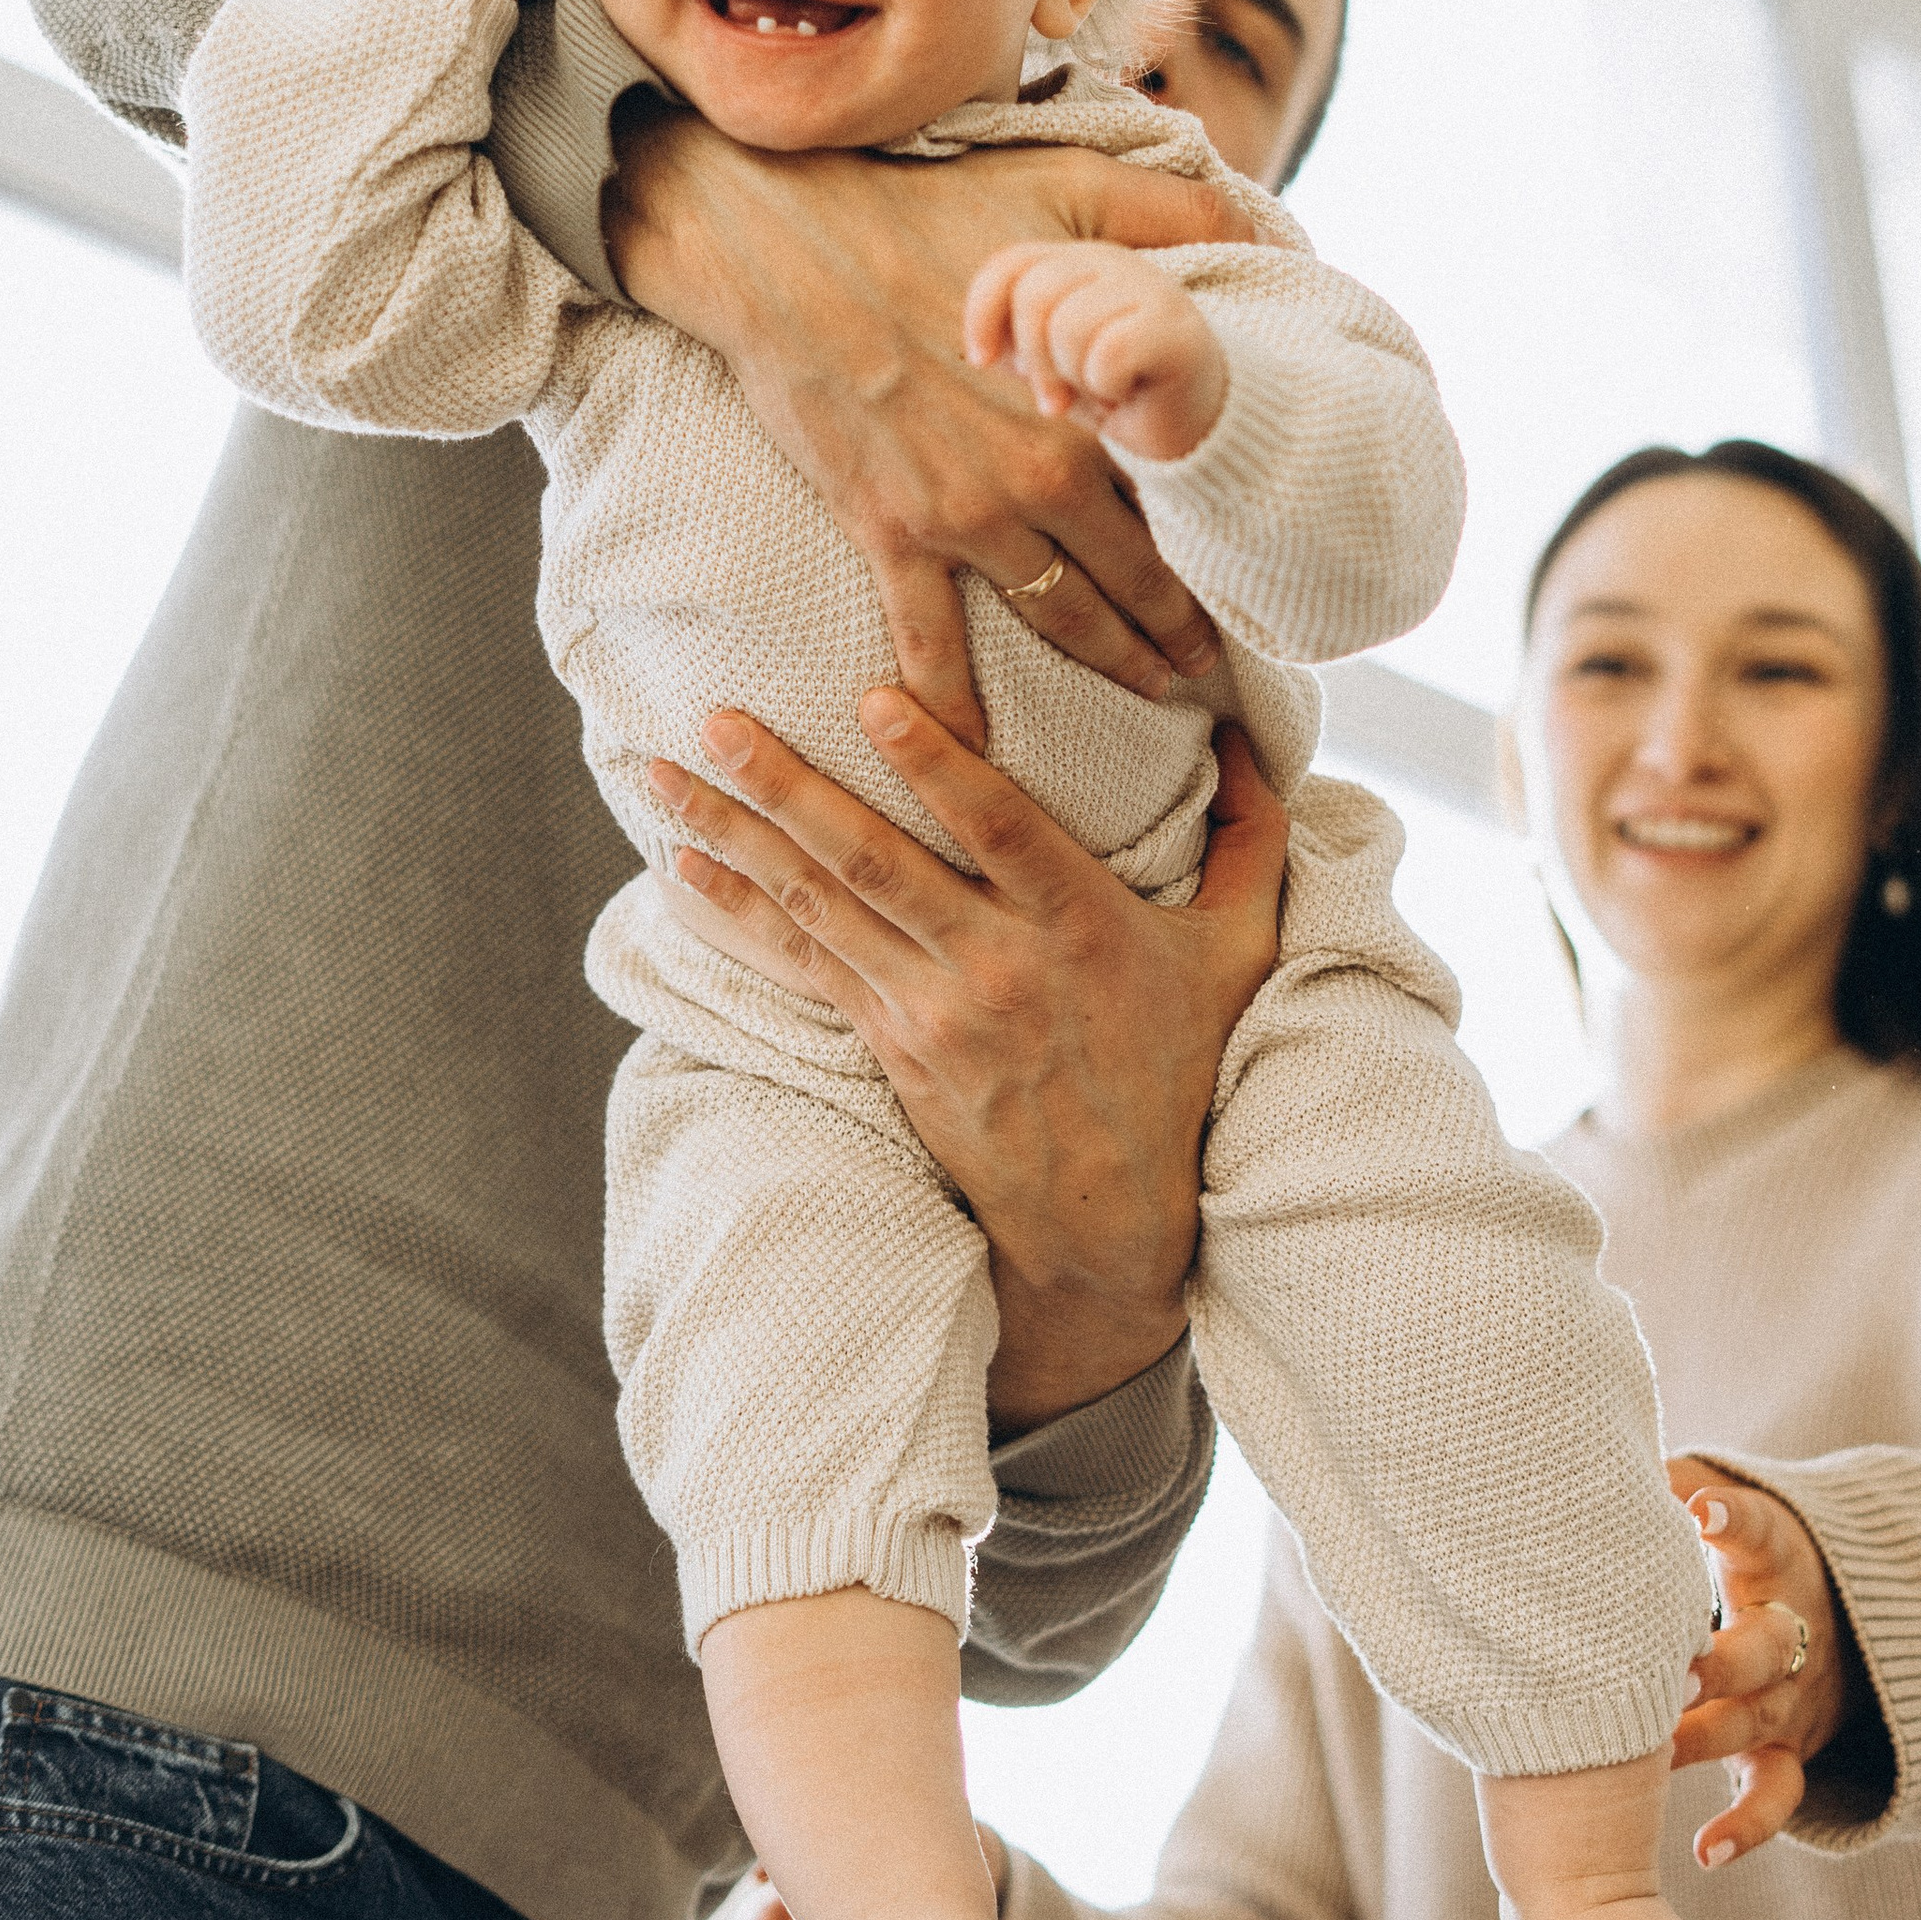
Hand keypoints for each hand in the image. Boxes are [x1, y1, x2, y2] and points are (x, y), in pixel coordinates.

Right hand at [612, 124, 1252, 744]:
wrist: (779, 242)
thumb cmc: (924, 206)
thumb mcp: (1072, 186)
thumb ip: (1179, 210)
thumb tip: (1266, 224)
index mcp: (1092, 410)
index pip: (1182, 495)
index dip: (1227, 539)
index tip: (1266, 575)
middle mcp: (1039, 483)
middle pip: (1134, 579)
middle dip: (1183, 629)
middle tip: (1223, 668)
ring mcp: (961, 518)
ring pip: (1060, 618)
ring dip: (1110, 662)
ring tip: (1153, 694)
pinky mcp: (888, 531)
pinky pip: (929, 639)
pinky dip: (951, 703)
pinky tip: (970, 750)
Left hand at [645, 696, 1288, 1427]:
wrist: (1111, 1221)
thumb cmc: (1180, 1071)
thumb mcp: (1241, 956)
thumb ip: (1252, 840)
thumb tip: (1246, 736)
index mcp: (1081, 928)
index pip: (997, 830)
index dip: (935, 764)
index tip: (874, 698)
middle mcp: (996, 968)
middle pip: (875, 862)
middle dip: (786, 786)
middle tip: (713, 719)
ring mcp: (933, 1013)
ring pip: (821, 906)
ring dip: (738, 835)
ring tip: (668, 774)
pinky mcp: (892, 1048)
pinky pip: (804, 964)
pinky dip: (741, 911)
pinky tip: (684, 865)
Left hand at [964, 240, 1228, 464]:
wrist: (1195, 425)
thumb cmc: (1118, 389)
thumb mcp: (1054, 363)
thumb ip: (1018, 343)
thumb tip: (983, 347)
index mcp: (1079, 263)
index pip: (1011, 264)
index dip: (983, 312)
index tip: (982, 360)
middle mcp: (1114, 263)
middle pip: (1035, 295)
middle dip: (1034, 359)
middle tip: (1053, 398)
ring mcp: (1149, 290)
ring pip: (1069, 325)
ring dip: (1074, 375)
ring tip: (1098, 390)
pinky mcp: (1174, 328)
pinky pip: (1108, 352)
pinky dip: (1106, 385)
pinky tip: (1124, 392)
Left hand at [1667, 1461, 1848, 1866]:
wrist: (1846, 1612)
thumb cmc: (1744, 1543)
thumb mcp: (1725, 1499)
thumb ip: (1676, 1479)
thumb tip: (1589, 1442)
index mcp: (1775, 1554)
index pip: (1759, 1530)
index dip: (1730, 1519)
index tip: (1697, 1511)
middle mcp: (1790, 1631)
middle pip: (1763, 1648)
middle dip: (1719, 1659)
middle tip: (1670, 1664)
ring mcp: (1791, 1698)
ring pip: (1755, 1725)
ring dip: (1702, 1741)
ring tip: (1651, 1753)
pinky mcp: (1789, 1749)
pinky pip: (1778, 1796)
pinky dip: (1747, 1827)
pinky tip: (1702, 1851)